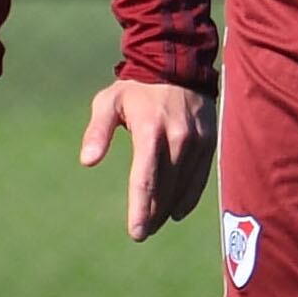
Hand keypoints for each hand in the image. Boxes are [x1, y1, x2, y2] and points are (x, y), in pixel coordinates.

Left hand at [80, 79, 215, 241]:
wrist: (177, 64)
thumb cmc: (136, 88)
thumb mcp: (108, 102)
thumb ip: (97, 132)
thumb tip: (87, 161)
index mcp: (150, 131)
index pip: (145, 180)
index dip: (140, 209)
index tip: (136, 233)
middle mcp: (178, 139)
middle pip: (166, 189)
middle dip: (153, 214)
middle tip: (142, 232)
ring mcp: (197, 141)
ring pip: (184, 186)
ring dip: (169, 208)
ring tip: (155, 223)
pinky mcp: (210, 141)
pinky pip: (201, 177)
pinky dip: (189, 196)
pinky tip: (177, 211)